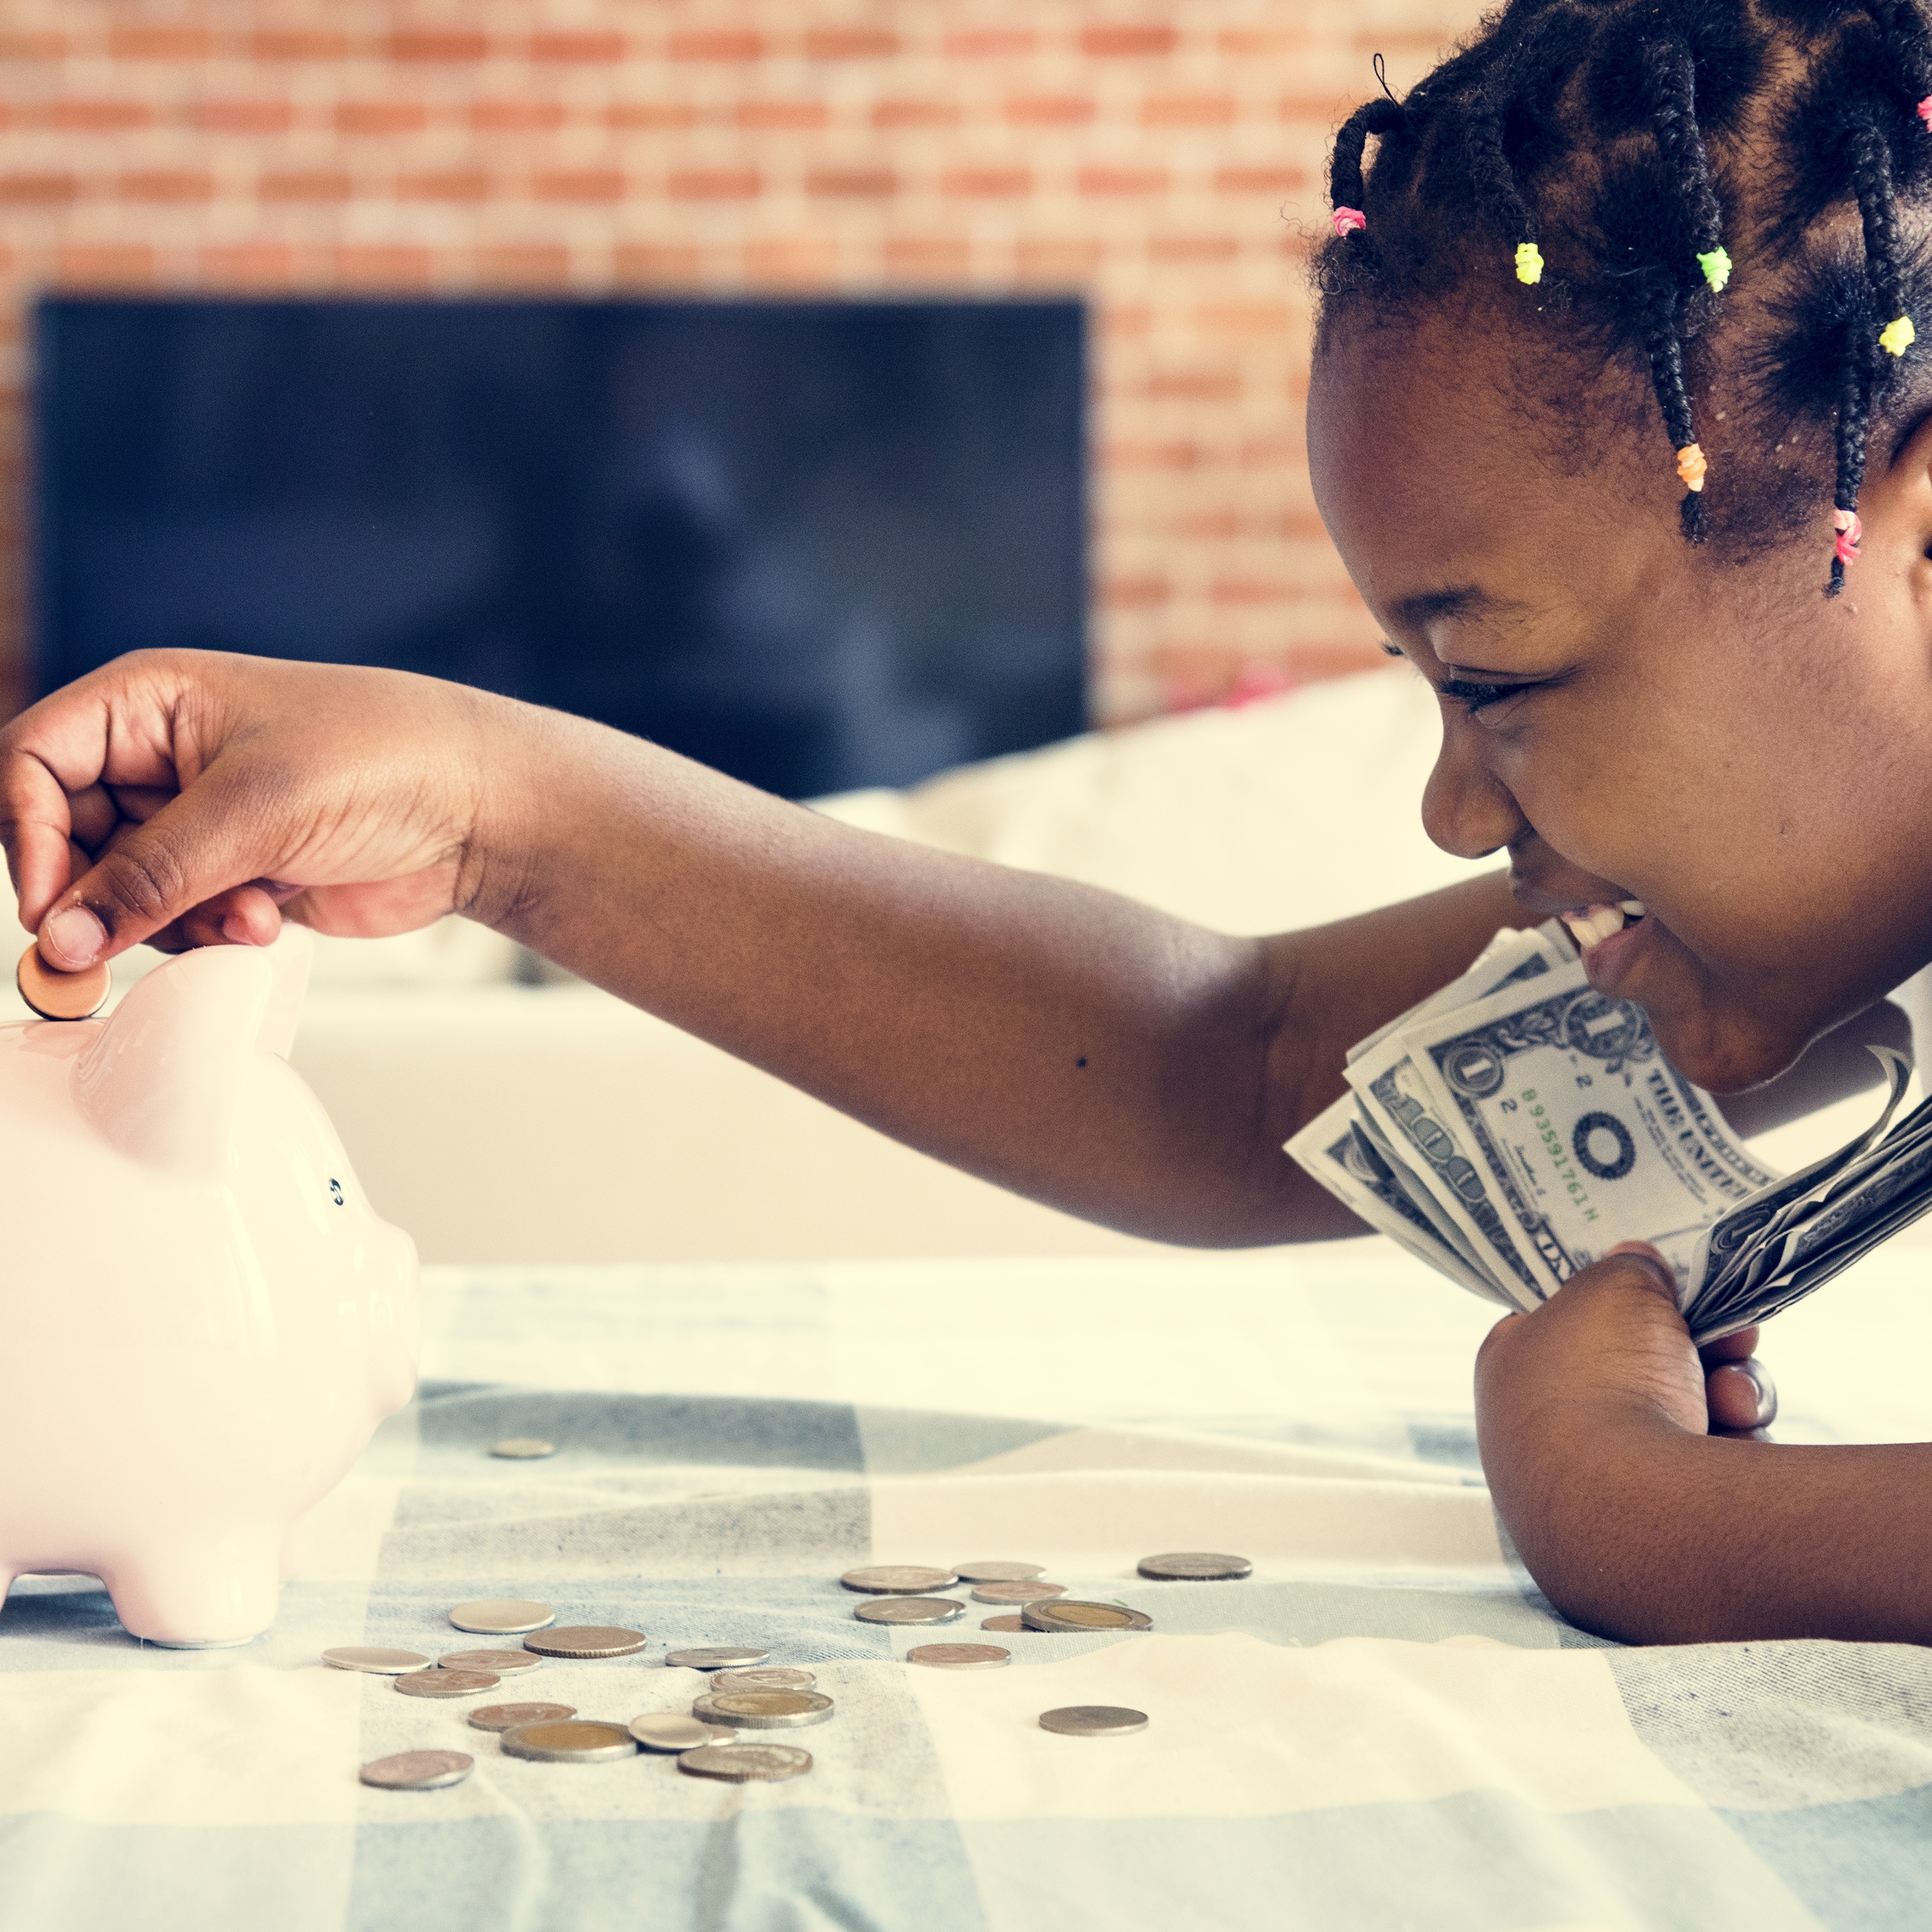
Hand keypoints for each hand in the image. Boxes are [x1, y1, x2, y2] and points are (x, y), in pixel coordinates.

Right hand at [0, 649, 531, 962]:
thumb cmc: (383, 760)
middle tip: (135, 937)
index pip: (32, 763)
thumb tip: (62, 937)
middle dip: (109, 895)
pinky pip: (180, 919)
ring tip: (244, 912)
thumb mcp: (253, 810)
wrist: (481, 808)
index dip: (31, 837)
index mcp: (149, 700)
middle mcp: (163, 756)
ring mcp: (202, 818)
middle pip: (70, 839)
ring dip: (172, 920)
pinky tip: (267, 919)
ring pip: (125, 892)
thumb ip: (149, 877)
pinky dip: (210, 931)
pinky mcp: (238, 871)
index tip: (53, 908)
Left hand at [1474, 1243, 1775, 1631]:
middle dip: (1701, 1348)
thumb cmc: (1606, 1379)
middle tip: (1734, 1333)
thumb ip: (1629, 1269)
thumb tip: (1637, 1262)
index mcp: (1511, 1366)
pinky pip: (1708, 1474)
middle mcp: (1542, 1433)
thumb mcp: (1618, 1286)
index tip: (1670, 1286)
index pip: (1567, 1319)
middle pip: (1641, 1366)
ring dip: (1729, 1394)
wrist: (1634, 1508)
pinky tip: (1740, 1443)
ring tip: (1733, 1396)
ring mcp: (1594, 1489)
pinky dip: (1734, 1452)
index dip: (1625, 1298)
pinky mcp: (1653, 1533)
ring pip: (1688, 1417)